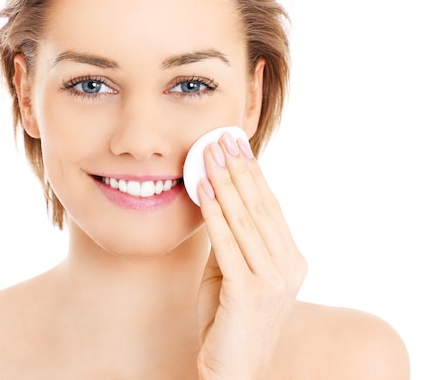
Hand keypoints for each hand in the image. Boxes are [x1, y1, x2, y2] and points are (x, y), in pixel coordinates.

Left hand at [195, 133, 306, 379]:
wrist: (233, 371)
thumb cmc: (229, 321)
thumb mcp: (233, 273)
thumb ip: (232, 241)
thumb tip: (217, 199)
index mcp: (290, 260)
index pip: (269, 207)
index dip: (253, 173)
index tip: (237, 145)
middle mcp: (288, 267)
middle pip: (260, 206)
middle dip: (238, 169)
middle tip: (222, 138)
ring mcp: (272, 280)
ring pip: (245, 219)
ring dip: (225, 182)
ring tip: (209, 153)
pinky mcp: (249, 292)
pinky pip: (228, 243)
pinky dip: (214, 213)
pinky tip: (203, 189)